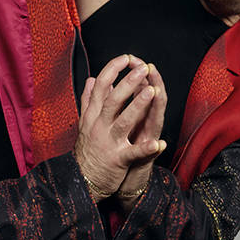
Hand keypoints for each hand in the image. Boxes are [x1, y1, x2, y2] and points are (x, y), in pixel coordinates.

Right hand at [75, 54, 159, 199]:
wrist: (80, 181)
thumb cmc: (87, 150)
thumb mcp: (85, 123)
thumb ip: (89, 101)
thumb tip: (91, 79)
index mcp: (93, 116)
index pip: (101, 87)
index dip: (112, 70)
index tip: (125, 58)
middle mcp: (99, 127)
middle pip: (113, 100)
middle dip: (128, 82)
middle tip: (143, 68)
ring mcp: (108, 143)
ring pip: (124, 121)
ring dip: (138, 106)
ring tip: (151, 91)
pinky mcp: (117, 160)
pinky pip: (133, 153)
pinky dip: (146, 149)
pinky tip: (159, 143)